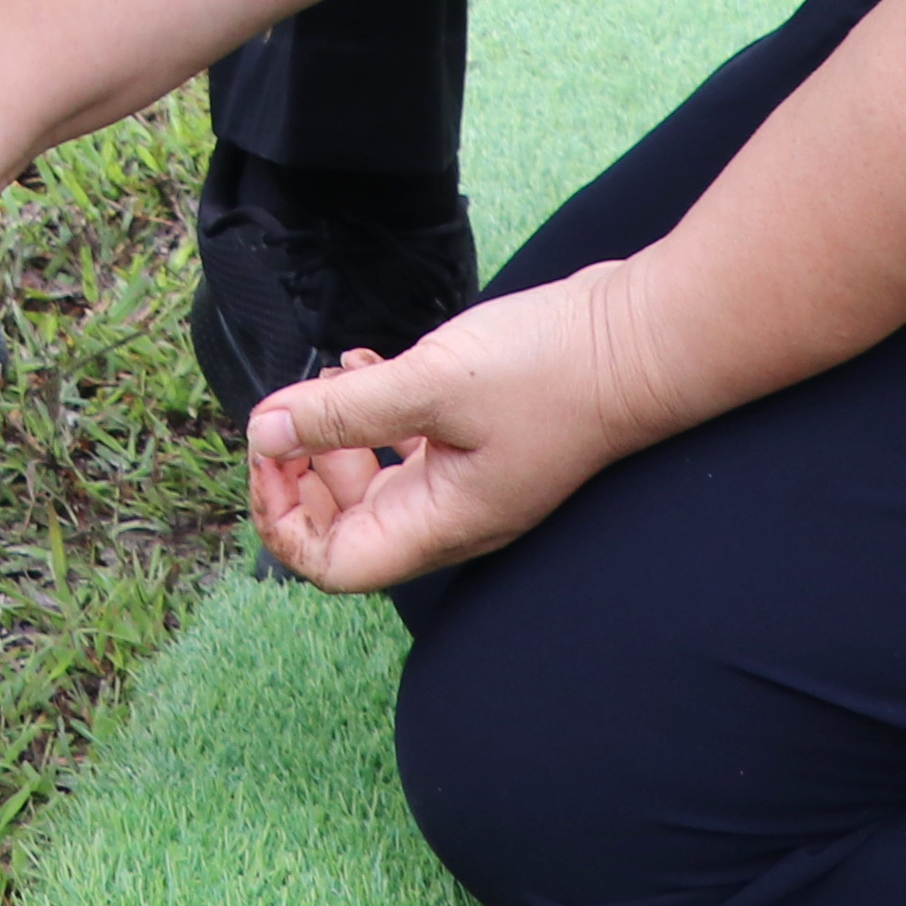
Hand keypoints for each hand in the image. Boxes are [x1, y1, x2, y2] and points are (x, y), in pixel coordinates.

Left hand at [244, 268, 680, 593]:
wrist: (642, 339)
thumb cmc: (549, 372)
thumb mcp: (432, 386)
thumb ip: (344, 413)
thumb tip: (264, 431)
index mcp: (438, 524)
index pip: (332, 565)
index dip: (283, 519)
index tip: (268, 448)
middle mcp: (449, 514)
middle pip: (343, 527)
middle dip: (299, 475)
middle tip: (285, 413)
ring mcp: (465, 477)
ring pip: (369, 479)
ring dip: (332, 436)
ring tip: (329, 375)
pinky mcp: (477, 437)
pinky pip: (402, 441)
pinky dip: (369, 409)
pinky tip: (365, 359)